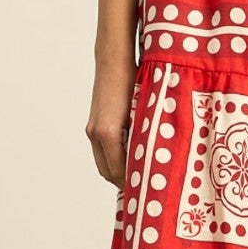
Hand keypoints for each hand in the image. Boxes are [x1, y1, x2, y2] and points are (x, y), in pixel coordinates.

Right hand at [85, 57, 137, 189]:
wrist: (113, 59)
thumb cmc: (132, 79)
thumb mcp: (142, 109)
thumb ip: (144, 134)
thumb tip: (155, 157)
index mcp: (108, 133)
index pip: (118, 171)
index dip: (132, 184)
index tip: (147, 190)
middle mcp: (96, 133)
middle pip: (107, 172)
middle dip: (124, 181)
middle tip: (145, 186)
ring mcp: (92, 129)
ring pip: (103, 162)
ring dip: (118, 170)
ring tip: (139, 173)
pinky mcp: (93, 123)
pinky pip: (101, 150)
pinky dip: (113, 157)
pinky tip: (131, 154)